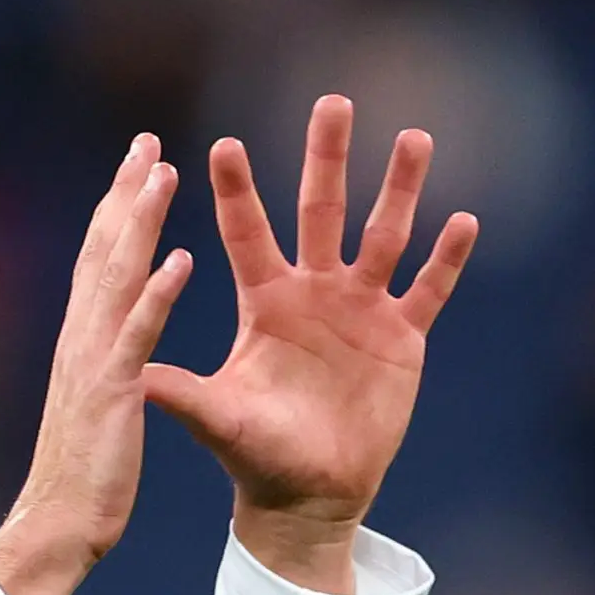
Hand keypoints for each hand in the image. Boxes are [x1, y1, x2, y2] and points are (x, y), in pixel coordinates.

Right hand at [0, 134, 191, 594]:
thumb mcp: (94, 405)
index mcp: (83, 340)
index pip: (100, 260)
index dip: (117, 210)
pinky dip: (156, 294)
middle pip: (103, 250)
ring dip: (138, 222)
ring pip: (116, 277)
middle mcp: (81, 337)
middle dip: (124, 194)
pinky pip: (138, 334)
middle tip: (148, 142)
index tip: (139, 164)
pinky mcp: (111, 391)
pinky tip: (180, 258)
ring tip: (162, 173)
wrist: (56, 526)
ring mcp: (93, 360)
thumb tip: (109, 341)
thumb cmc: (82, 475)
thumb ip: (101, 364)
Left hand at [143, 96, 476, 586]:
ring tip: (415, 137)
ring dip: (400, 189)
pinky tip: (464, 219)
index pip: (246, 233)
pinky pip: (428, 290)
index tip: (223, 144)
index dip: (236, 191)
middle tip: (332, 100)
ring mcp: (362, 310)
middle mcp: (314, 291)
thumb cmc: (256, 455)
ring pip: (384, 235)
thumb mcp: (218, 420)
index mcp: (265, 301)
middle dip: (327, 157)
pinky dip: (446, 258)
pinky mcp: (402, 339)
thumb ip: (182, 393)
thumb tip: (131, 371)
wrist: (310, 494)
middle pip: (323, 209)